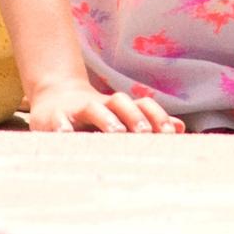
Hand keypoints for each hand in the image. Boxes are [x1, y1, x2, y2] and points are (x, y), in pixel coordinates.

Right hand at [21, 78, 179, 132]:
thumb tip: (180, 128)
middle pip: (121, 102)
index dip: (157, 116)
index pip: (143, 104)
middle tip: (145, 133)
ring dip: (106, 119)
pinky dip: (63, 127)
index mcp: (120, 106)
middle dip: (135, 116)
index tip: (170, 134)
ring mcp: (77, 109)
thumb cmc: (95, 115)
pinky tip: (67, 136)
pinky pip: (59, 121)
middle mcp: (101, 104)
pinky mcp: (53, 117)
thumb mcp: (120, 117)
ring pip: (93, 109)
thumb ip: (148, 122)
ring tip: (117, 133)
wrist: (54, 98)